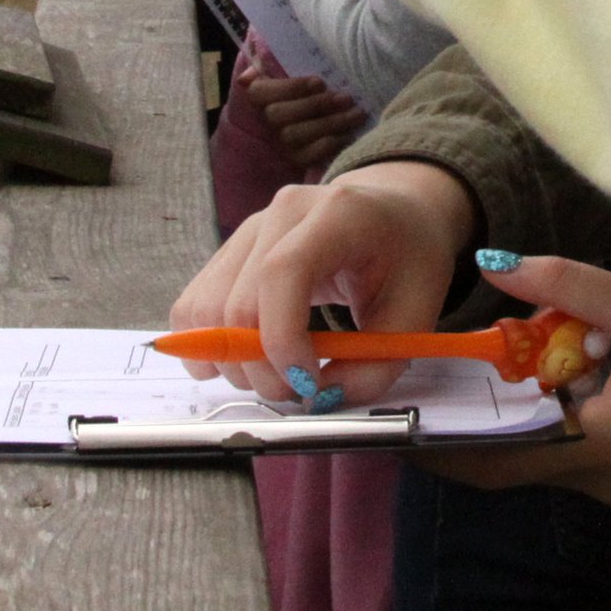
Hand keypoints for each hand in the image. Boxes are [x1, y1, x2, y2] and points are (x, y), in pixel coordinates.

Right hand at [167, 159, 476, 404]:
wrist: (395, 211)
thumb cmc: (410, 259)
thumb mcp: (416, 316)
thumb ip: (374, 366)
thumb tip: (320, 399)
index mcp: (338, 214)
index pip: (283, 271)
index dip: (281, 339)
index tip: (306, 385)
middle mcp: (283, 212)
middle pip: (237, 302)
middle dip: (262, 368)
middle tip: (302, 392)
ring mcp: (250, 229)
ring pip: (204, 310)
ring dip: (233, 363)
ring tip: (278, 374)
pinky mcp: (231, 251)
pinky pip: (194, 306)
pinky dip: (209, 346)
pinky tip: (248, 359)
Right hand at [240, 56, 368, 169]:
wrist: (322, 112)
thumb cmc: (308, 84)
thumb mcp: (292, 67)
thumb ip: (271, 63)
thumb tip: (245, 77)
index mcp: (261, 94)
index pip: (260, 91)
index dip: (291, 88)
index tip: (320, 82)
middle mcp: (266, 120)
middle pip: (278, 116)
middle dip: (315, 106)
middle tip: (346, 98)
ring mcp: (280, 142)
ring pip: (294, 135)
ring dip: (329, 124)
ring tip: (356, 113)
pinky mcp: (296, 159)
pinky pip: (308, 156)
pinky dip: (330, 145)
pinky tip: (349, 133)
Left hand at [411, 257, 610, 507]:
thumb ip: (566, 284)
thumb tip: (494, 264)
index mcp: (600, 444)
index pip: (500, 457)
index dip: (445, 443)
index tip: (401, 419)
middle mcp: (596, 478)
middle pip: (505, 462)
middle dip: (460, 430)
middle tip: (419, 392)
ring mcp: (606, 482)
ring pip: (530, 456)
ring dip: (497, 421)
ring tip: (458, 378)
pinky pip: (556, 450)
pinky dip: (531, 420)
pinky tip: (519, 382)